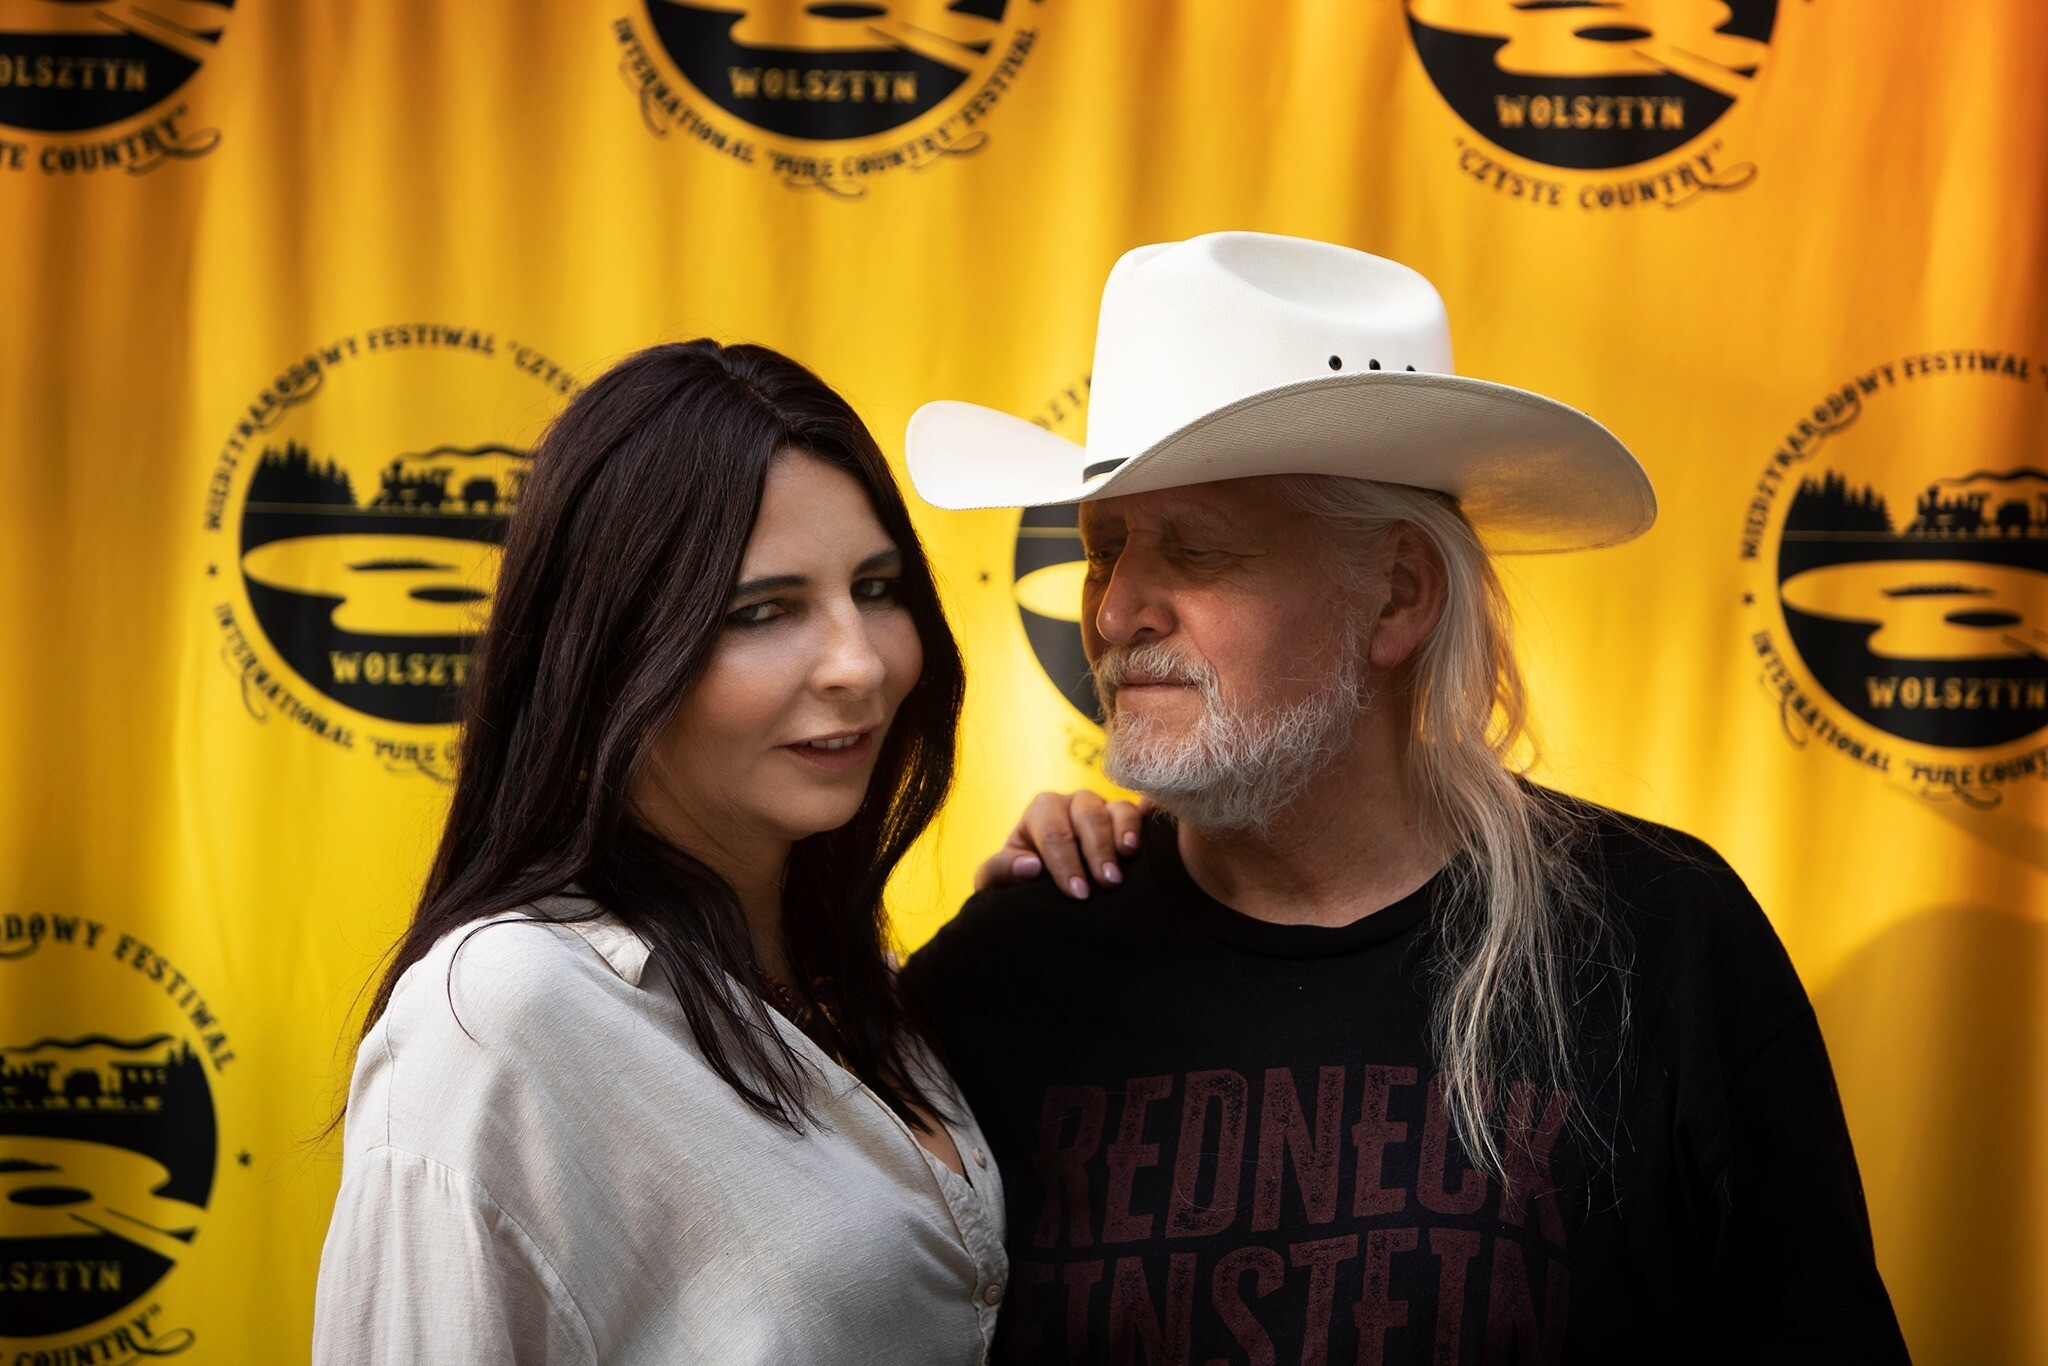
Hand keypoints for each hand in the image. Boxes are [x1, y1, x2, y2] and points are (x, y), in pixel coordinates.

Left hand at [973, 790, 1152, 898]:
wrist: (1042, 878)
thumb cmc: (1020, 876)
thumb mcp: (999, 877)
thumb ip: (1002, 870)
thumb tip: (1030, 867)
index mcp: (1042, 810)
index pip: (1054, 833)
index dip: (1066, 863)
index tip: (1079, 893)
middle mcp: (1074, 801)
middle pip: (1088, 817)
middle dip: (1097, 851)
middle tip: (1108, 882)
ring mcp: (1104, 805)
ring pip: (1117, 809)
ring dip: (1123, 834)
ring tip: (1129, 856)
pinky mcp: (1127, 817)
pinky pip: (1139, 811)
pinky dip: (1144, 821)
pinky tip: (1149, 833)